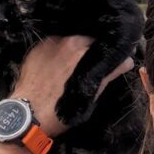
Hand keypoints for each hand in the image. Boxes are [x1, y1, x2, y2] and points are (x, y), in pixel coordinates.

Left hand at [12, 35, 133, 136]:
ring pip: (71, 38)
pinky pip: (54, 42)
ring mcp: (51, 42)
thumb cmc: (61, 111)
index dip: (110, 50)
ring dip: (75, 46)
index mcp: (84, 50)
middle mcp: (68, 40)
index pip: (105, 43)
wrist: (26, 116)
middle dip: (94, 47)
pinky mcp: (38, 46)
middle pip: (88, 37)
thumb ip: (109, 74)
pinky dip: (59, 49)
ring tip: (74, 62)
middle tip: (93, 60)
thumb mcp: (91, 95)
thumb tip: (127, 60)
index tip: (112, 57)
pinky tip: (57, 63)